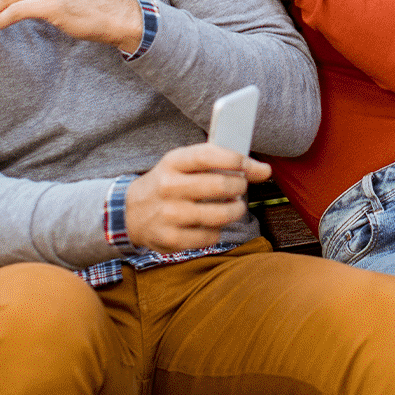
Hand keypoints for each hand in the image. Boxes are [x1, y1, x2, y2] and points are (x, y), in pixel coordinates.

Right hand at [123, 143, 273, 252]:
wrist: (130, 212)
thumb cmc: (169, 183)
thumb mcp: (183, 164)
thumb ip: (219, 163)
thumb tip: (263, 170)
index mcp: (172, 162)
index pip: (208, 156)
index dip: (235, 160)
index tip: (251, 167)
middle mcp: (168, 187)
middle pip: (219, 186)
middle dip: (240, 187)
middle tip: (241, 188)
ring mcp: (169, 214)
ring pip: (220, 215)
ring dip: (236, 211)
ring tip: (235, 206)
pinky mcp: (171, 238)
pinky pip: (210, 236)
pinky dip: (218, 230)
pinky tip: (211, 223)